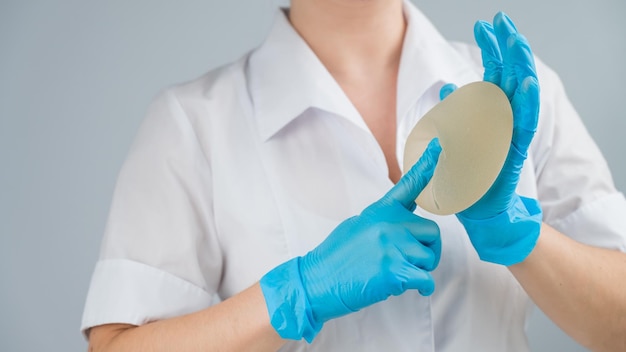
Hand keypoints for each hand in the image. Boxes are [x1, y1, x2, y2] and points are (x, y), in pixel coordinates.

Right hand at [260, 139, 441, 341]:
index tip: (438, 146)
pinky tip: (414, 289)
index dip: (426, 165)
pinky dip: (423, 287)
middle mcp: (388, 224)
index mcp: (379, 211)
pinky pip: (426, 279)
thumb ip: (382, 222)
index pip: (408, 185)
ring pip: (430, 258)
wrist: (316, 280)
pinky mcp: (393, 269)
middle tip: (408, 262)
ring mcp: (391, 245)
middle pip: (433, 232)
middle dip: (427, 250)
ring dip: (420, 271)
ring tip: (395, 274)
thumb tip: (402, 225)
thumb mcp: (357, 227)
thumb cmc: (335, 258)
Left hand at [442, 12, 541, 265]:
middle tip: (501, 20)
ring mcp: (512, 134)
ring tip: (517, 40)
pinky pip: (524, 123)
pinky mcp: (514, 151)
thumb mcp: (451, 142)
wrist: (480, 213)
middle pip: (509, 76)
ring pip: (521, 94)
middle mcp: (504, 120)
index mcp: (489, 114)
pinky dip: (526, 103)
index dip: (490, 49)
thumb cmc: (466, 178)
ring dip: (519, 66)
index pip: (493, 73)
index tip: (484, 25)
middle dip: (505, 47)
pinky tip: (526, 81)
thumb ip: (454, 115)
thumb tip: (447, 91)